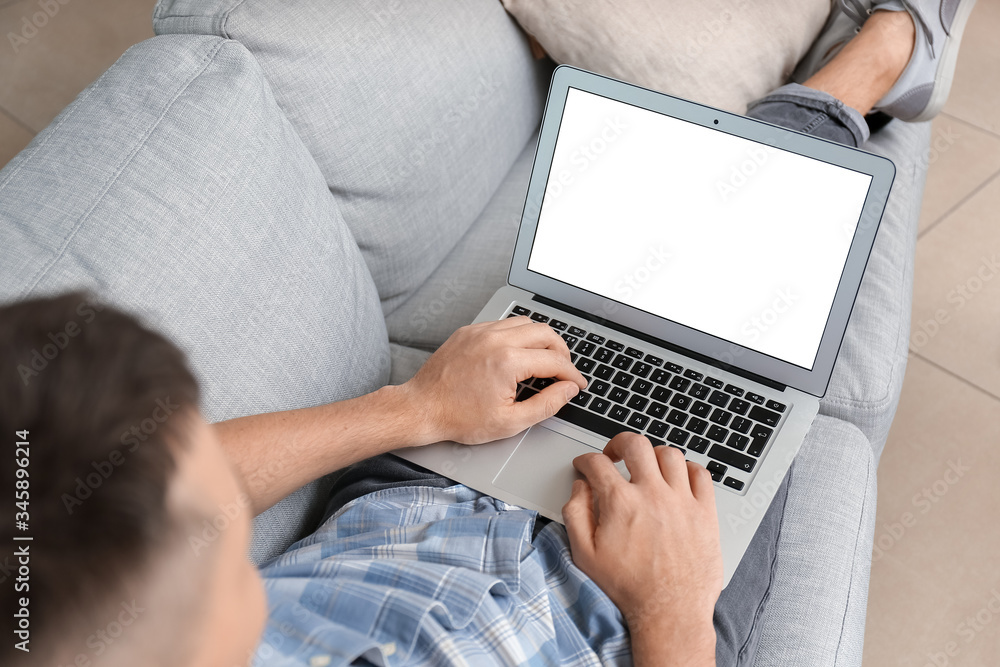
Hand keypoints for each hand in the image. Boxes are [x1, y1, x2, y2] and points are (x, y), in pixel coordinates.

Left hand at [402, 317, 586, 444]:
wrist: (422, 408)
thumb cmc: (459, 418)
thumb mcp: (510, 421)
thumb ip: (546, 404)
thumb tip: (568, 390)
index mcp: (508, 362)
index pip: (555, 361)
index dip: (572, 375)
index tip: (578, 384)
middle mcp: (496, 339)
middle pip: (546, 333)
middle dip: (562, 352)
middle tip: (564, 370)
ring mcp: (481, 332)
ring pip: (526, 323)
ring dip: (541, 339)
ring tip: (544, 360)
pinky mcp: (469, 331)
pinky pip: (503, 324)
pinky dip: (518, 335)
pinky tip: (518, 353)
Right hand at [563, 433, 721, 665]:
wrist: (669, 612)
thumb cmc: (628, 587)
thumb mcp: (585, 555)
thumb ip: (575, 514)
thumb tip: (580, 488)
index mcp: (620, 503)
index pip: (597, 463)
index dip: (585, 461)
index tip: (585, 466)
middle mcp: (652, 495)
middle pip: (635, 444)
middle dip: (619, 443)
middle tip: (614, 454)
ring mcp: (682, 501)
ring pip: (669, 454)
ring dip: (653, 455)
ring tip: (646, 467)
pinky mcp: (705, 512)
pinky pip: (701, 474)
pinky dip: (688, 470)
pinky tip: (677, 479)